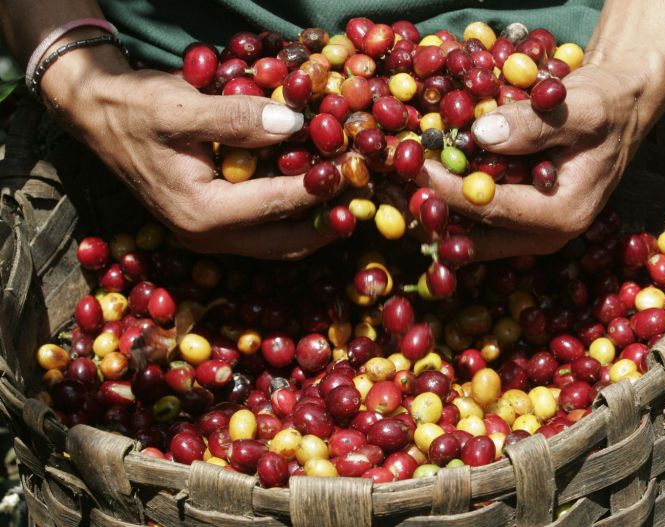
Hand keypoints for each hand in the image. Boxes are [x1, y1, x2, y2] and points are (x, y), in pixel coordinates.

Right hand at [42, 42, 342, 258]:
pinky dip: (295, 218)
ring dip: (317, 226)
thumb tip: (294, 124)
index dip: (320, 187)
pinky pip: (266, 233)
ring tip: (353, 201)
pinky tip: (318, 197)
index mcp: (200, 214)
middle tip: (366, 198)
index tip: (356, 169)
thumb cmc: (135, 111)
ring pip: (279, 244)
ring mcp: (211, 236)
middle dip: (328, 222)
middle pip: (286, 242)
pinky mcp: (214, 226)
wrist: (100, 118)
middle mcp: (207, 236)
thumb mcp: (179, 107)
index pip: (276, 204)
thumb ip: (237, 118)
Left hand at [418, 62, 664, 260]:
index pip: (490, 209)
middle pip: (473, 236)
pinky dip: (452, 205)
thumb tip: (481, 136)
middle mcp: (545, 236)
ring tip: (405, 185)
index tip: (416, 168)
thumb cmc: (606, 109)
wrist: (620, 112)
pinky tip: (429, 183)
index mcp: (561, 215)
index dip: (448, 190)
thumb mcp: (581, 107)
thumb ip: (534, 124)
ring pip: (469, 236)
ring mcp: (530, 235)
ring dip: (438, 212)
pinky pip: (476, 225)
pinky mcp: (520, 225)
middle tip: (398, 185)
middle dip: (434, 212)